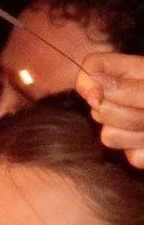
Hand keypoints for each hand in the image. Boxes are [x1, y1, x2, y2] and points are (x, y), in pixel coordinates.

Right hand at [75, 49, 143, 170]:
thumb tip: (96, 84)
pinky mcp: (137, 150)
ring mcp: (129, 125)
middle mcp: (125, 97)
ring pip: (108, 137)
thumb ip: (135, 88)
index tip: (96, 98)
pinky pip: (130, 157)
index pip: (93, 67)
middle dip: (126, 115)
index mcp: (132, 73)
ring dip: (137, 135)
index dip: (87, 82)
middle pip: (97, 107)